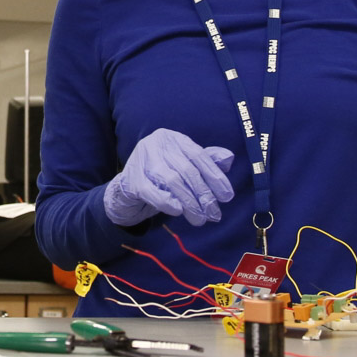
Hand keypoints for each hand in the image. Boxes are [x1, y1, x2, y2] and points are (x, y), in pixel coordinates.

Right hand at [103, 128, 234, 227]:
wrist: (129, 187)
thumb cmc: (162, 174)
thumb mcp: (184, 164)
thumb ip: (205, 160)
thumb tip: (228, 157)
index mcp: (171, 138)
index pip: (198, 155)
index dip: (215, 176)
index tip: (227, 196)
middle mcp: (155, 143)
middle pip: (186, 169)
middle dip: (204, 194)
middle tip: (214, 214)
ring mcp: (141, 159)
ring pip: (172, 181)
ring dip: (190, 202)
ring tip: (200, 219)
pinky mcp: (131, 178)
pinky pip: (153, 192)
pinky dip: (168, 202)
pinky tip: (178, 211)